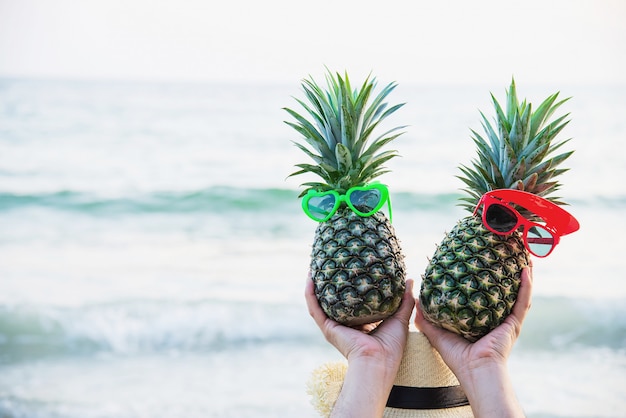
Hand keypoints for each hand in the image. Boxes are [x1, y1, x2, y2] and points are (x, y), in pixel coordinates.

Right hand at [305, 276, 414, 417]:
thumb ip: (405, 300)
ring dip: (314, 286)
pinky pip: (315, 308)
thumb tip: (410, 280)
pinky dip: (310, 294)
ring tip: (314, 268)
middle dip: (330, 284)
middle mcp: (344, 324)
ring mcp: (334, 326)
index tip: (352, 270)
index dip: (350, 287)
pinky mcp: (327, 328)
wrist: (378, 361)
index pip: (353, 302)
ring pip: (320, 303)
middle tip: (330, 265)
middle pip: (334, 301)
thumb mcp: (400, 319)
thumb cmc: (391, 347)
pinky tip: (309, 278)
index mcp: (360, 325)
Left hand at [414, 266, 532, 417]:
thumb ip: (426, 319)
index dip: (483, 280)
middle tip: (505, 254)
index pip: (484, 296)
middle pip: (504, 291)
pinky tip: (526, 269)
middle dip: (506, 273)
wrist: (475, 371)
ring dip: (522, 275)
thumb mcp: (438, 334)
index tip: (479, 261)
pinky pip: (523, 301)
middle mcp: (497, 318)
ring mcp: (508, 320)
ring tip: (522, 256)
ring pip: (518, 292)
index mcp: (482, 320)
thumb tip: (415, 302)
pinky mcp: (514, 323)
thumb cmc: (457, 358)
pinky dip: (526, 285)